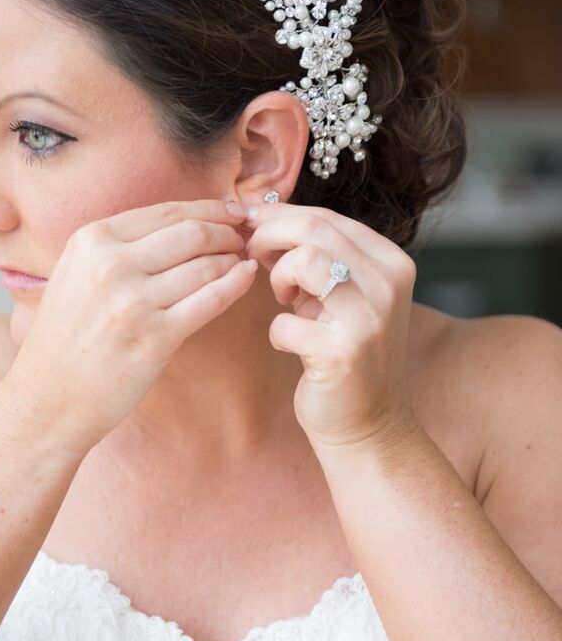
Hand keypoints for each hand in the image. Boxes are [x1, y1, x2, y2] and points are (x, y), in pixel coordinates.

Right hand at [2, 198, 255, 457]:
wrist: (47, 399)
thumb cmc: (66, 340)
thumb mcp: (75, 274)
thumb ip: (118, 247)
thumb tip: (180, 224)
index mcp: (91, 241)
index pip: (166, 211)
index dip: (210, 207)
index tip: (232, 211)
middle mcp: (110, 265)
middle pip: (192, 232)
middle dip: (228, 230)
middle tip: (245, 237)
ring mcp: (133, 302)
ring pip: (206, 264)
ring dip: (233, 258)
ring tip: (242, 261)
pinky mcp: (155, 338)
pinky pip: (211, 299)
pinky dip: (236, 284)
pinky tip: (246, 278)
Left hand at [243, 202, 420, 450]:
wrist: (369, 424)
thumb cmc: (343, 353)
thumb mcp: (339, 295)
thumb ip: (314, 256)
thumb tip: (259, 216)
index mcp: (390, 262)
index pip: (327, 217)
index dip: (278, 217)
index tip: (250, 228)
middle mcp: (388, 283)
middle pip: (314, 229)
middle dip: (268, 238)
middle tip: (251, 257)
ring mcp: (370, 317)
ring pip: (304, 260)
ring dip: (278, 278)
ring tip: (284, 300)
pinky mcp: (344, 352)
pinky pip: (285, 322)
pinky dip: (278, 334)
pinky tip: (293, 345)